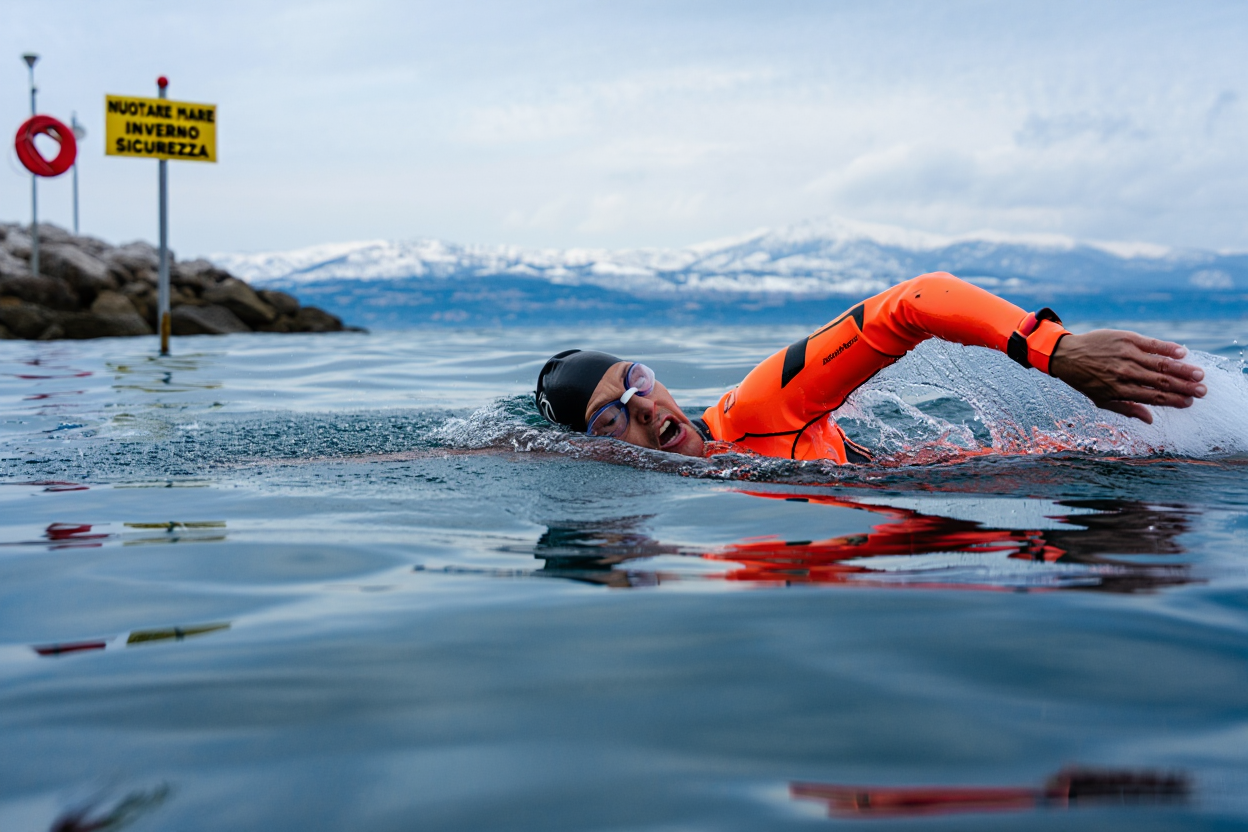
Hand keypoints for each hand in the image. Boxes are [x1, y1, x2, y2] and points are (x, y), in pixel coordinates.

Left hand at [1048, 330, 1206, 423]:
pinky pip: (1151, 344)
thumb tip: (1151, 419)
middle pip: (1161, 382)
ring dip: (1182, 369)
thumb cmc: (1085, 380)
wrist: (1067, 355)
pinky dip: (1168, 348)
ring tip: (1199, 374)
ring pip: (1160, 364)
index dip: (1174, 401)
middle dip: (1184, 387)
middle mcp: (1125, 373)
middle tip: (1203, 391)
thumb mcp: (1101, 400)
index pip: (1153, 397)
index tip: (1189, 402)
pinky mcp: (1126, 339)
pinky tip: (1183, 352)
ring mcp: (1126, 355)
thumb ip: (1127, 409)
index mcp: (1120, 390)